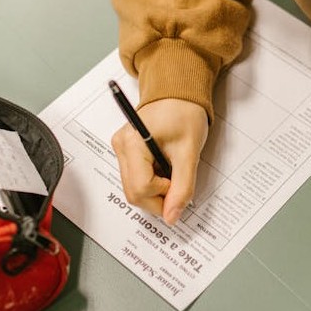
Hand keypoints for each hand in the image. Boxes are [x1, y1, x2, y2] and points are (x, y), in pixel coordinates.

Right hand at [111, 98, 208, 225]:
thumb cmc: (184, 113)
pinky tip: (164, 167)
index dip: (163, 195)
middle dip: (158, 197)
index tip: (179, 183)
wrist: (179, 94)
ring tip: (172, 170)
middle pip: (133, 193)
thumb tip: (173, 216)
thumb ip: (182, 186)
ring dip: (155, 189)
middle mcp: (121, 146)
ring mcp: (121, 149)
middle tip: (178, 182)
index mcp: (133, 143)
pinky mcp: (125, 151)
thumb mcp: (189, 151)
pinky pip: (135, 178)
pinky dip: (152, 181)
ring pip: (133, 188)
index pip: (140, 189)